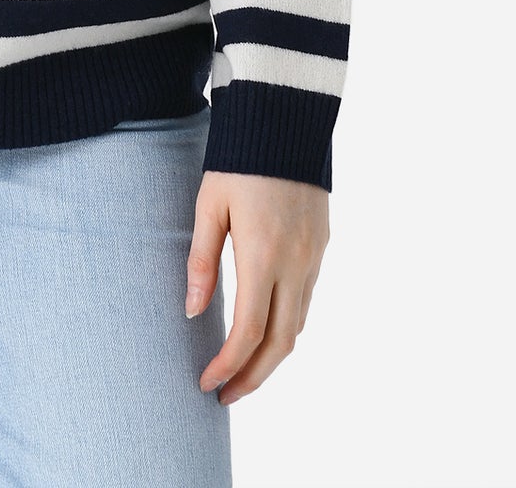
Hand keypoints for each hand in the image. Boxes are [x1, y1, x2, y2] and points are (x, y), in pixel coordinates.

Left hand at [185, 169, 328, 406]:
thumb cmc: (237, 161)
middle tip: (225, 396)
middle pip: (281, 344)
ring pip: (299, 326)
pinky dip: (287, 325)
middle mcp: (296, 262)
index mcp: (263, 253)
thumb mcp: (208, 205)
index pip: (249, 331)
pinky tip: (265, 329)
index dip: (228, 366)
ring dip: (272, 356)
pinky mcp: (322, 246)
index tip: (207, 384)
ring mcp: (314, 256)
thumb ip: (201, 261)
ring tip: (241, 371)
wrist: (285, 119)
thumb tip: (193, 314)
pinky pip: (307, 299)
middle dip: (253, 378)